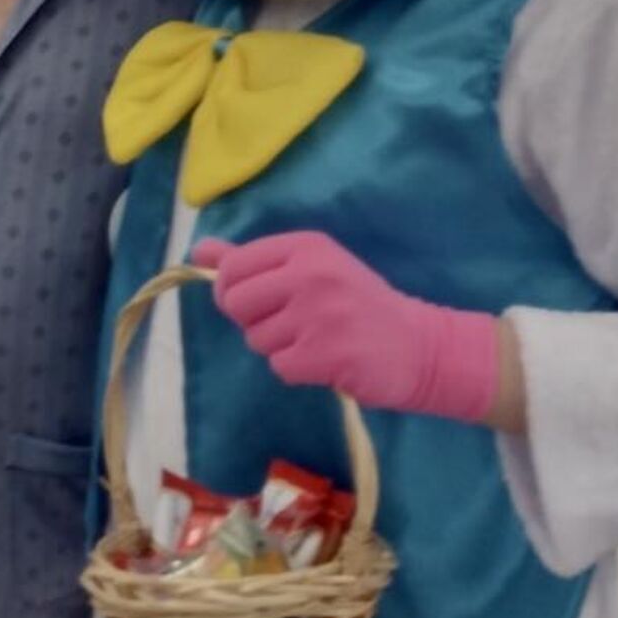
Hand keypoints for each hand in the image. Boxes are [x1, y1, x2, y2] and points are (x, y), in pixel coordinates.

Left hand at [192, 231, 502, 425]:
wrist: (419, 346)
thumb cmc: (359, 306)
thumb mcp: (312, 270)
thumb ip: (253, 261)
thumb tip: (199, 252)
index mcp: (305, 246)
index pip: (233, 266)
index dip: (235, 291)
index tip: (261, 301)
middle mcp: (310, 273)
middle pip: (235, 302)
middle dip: (254, 321)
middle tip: (291, 324)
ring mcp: (318, 313)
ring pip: (256, 338)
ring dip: (281, 348)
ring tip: (317, 340)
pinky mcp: (325, 353)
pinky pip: (280, 366)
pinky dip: (298, 370)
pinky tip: (326, 360)